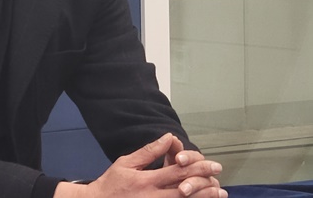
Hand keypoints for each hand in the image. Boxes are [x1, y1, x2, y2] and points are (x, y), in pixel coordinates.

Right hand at [79, 133, 226, 197]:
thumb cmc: (112, 183)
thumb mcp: (126, 163)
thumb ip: (149, 151)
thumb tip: (168, 138)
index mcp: (146, 181)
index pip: (176, 172)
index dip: (197, 167)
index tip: (211, 164)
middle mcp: (153, 197)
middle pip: (185, 190)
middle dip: (205, 182)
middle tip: (219, 176)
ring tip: (219, 192)